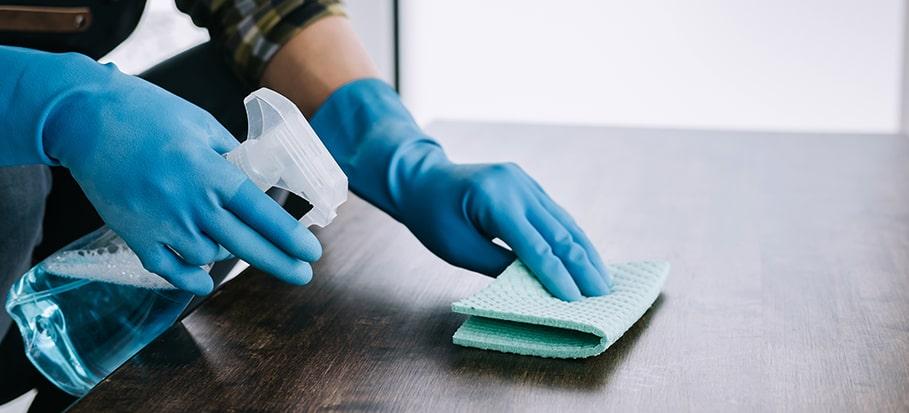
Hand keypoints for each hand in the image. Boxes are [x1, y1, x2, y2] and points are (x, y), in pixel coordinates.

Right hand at [40, 54, 319, 293]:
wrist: (84, 120)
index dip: (288, 236)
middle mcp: (189, 203)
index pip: (260, 212)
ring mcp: (160, 223)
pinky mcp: (134, 236)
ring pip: (208, 258)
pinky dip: (189, 280)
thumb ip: (230, 157)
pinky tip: (203, 279)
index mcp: (210, 172)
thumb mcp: (202, 125)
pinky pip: (168, 271)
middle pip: (244, 244)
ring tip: (228, 239)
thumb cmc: (147, 114)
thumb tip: (255, 182)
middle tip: (303, 275)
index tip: (312, 252)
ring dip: (224, 254)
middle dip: (279, 263)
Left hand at [399, 152, 612, 300]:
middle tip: (602, 294)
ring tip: (603, 279)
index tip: (576, 299)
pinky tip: (586, 256)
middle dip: (582, 265)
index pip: (535, 246)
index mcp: (494, 200)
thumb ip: (499, 265)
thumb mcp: (459, 249)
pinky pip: (555, 214)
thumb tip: (537, 284)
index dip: (557, 275)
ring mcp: (524, 181)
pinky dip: (572, 237)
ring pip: (563, 221)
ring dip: (585, 251)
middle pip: (558, 231)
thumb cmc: (432, 218)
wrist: (421, 179)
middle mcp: (516, 185)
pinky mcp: (528, 184)